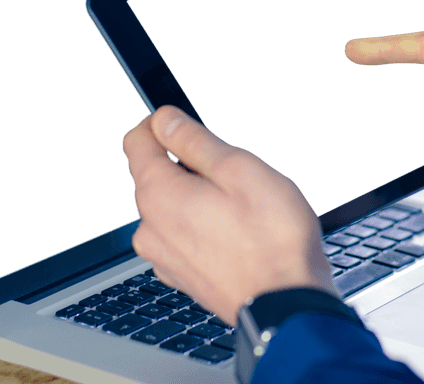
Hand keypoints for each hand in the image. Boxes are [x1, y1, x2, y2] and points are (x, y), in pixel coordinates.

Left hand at [123, 106, 337, 324]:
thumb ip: (194, 141)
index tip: (186, 125)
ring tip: (242, 212)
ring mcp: (165, 256)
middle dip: (189, 167)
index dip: (162, 125)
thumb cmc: (273, 239)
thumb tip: (165, 121)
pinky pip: (185, 237)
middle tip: (234, 176)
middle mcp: (151, 228)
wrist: (286, 303)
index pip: (137, 141)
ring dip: (199, 200)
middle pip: (157, 176)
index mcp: (159, 195)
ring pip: (173, 208)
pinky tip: (238, 236)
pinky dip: (205, 229)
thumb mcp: (239, 169)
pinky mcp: (183, 276)